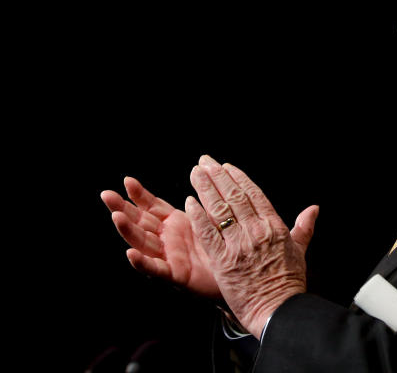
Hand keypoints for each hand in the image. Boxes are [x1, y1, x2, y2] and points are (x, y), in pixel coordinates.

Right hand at [101, 176, 220, 298]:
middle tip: (106, 194)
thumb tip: (201, 175)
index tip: (127, 180)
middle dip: (122, 208)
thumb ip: (202, 203)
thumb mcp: (210, 219)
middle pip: (139, 221)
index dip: (139, 194)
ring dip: (128, 230)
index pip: (152, 206)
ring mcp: (168, 256)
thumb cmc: (222, 246)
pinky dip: (142, 262)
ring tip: (116, 216)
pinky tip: (131, 253)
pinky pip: (156, 269)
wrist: (237, 274)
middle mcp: (166, 238)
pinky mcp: (175, 275)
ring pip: (142, 242)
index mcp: (174, 223)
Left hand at [185, 155, 318, 338]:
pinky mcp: (223, 260)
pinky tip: (190, 202)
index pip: (254, 195)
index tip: (227, 167)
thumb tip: (314, 209)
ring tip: (195, 172)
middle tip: (205, 162)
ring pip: (219, 209)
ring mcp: (239, 244)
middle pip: (234, 197)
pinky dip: (199, 216)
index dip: (238, 178)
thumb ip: (304, 227)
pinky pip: (208, 234)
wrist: (279, 309)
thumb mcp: (299, 250)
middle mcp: (256, 231)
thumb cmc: (289, 282)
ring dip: (205, 189)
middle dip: (218, 177)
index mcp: (274, 226)